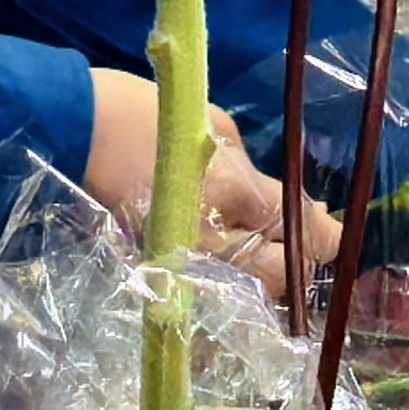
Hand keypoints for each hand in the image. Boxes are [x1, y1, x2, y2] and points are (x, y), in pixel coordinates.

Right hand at [83, 76, 331, 296]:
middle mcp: (211, 241)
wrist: (72, 131)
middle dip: (297, 262)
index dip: (327, 237)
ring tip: (266, 252)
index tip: (336, 233)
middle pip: (279, 278)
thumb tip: (294, 204)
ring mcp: (181, 264)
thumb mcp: (214, 127)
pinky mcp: (156, 273)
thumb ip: (254, 172)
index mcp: (231, 192)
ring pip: (244, 295)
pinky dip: (226, 290)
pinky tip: (228, 266)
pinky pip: (207, 296)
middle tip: (300, 241)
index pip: (301, 232)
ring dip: (264, 279)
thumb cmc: (146, 113)